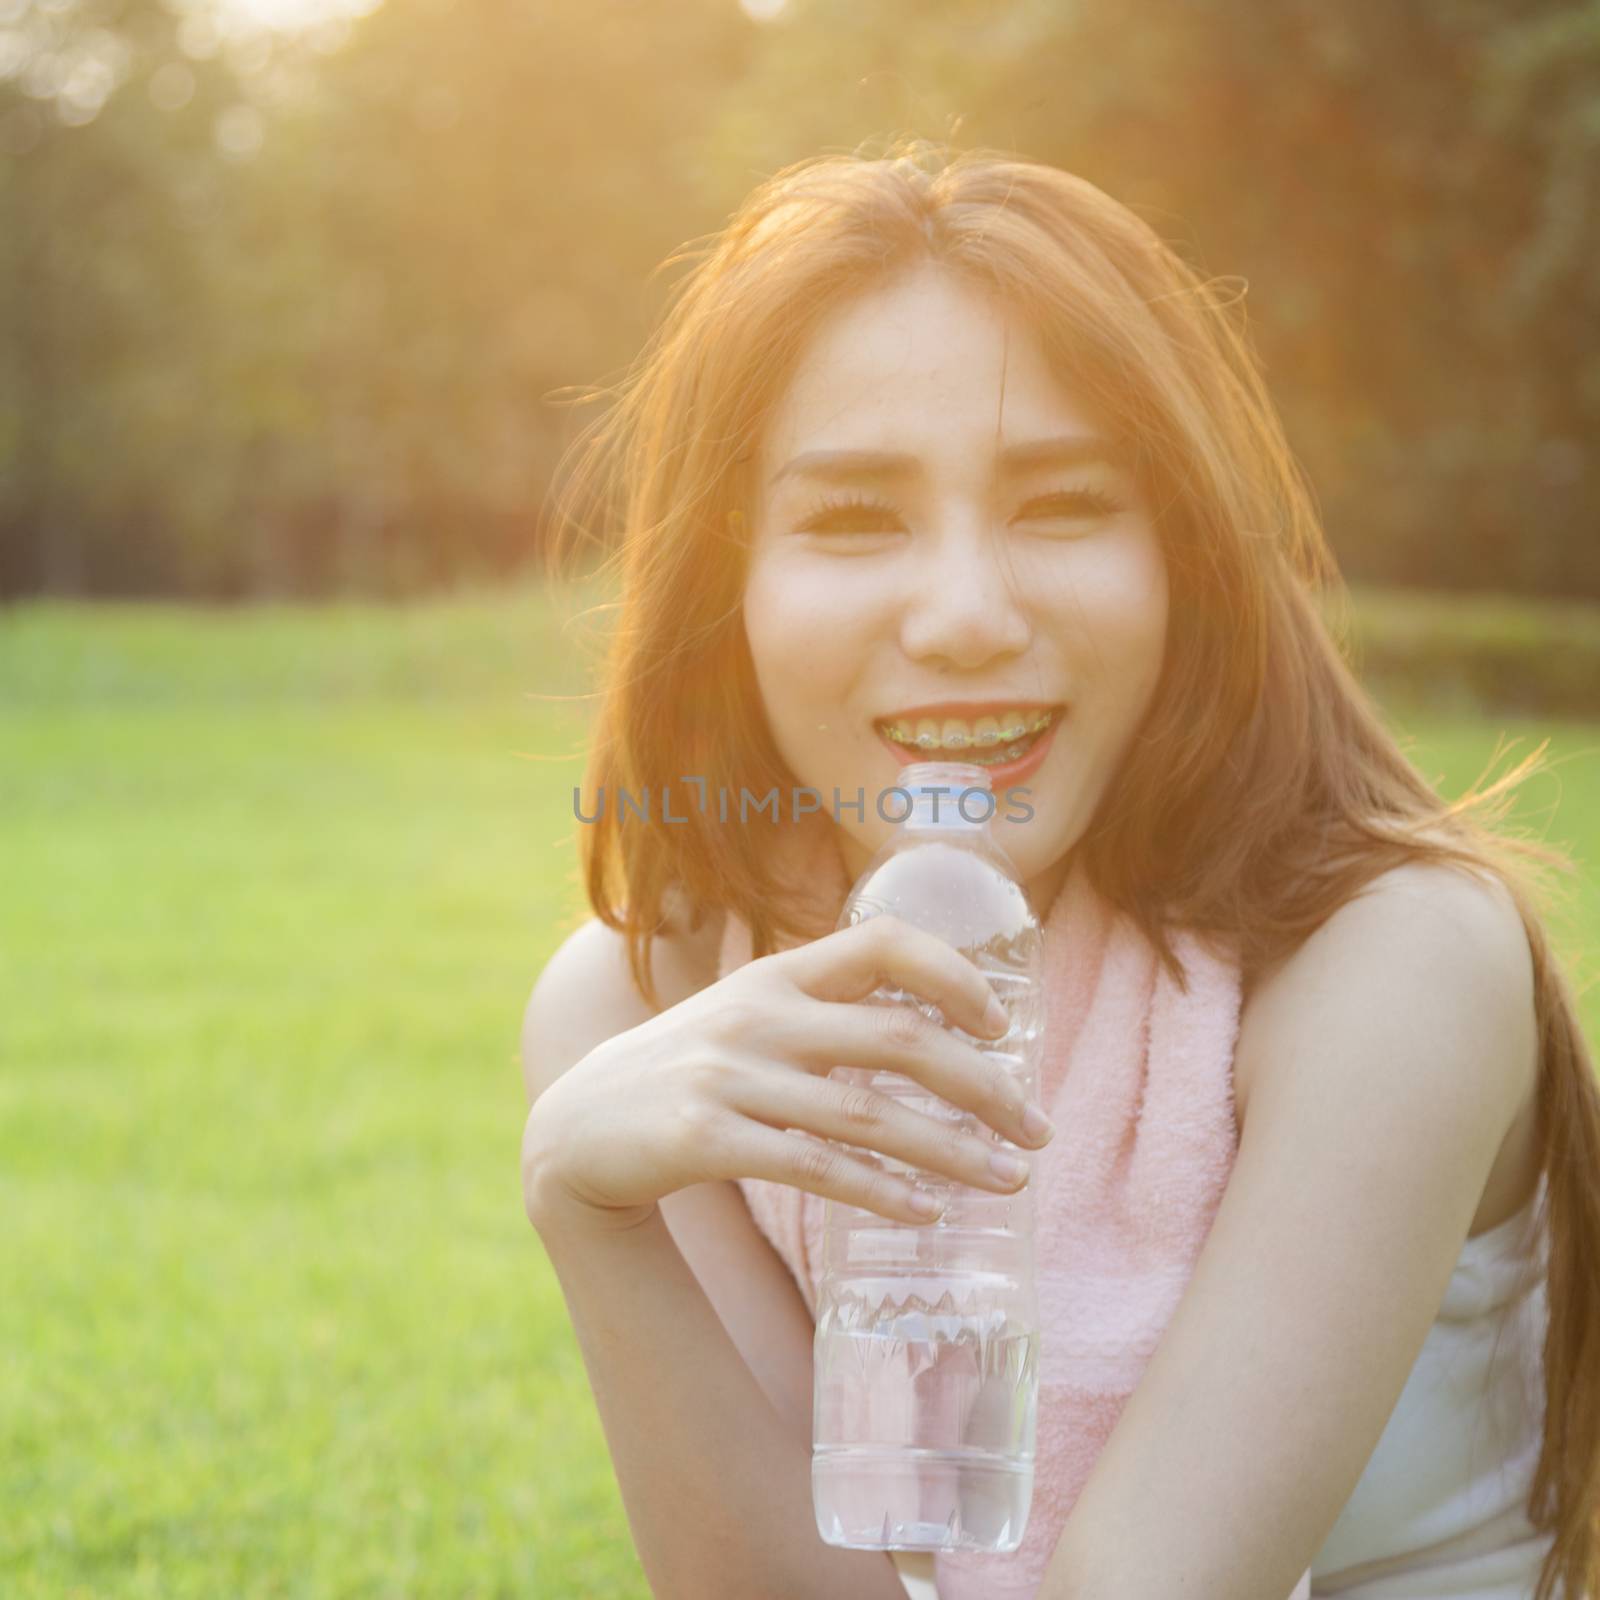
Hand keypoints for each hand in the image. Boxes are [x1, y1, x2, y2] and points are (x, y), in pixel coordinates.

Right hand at [521, 913, 1056, 1233]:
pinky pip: (812, 1167)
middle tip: (1038, 1132)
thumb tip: (935, 1030)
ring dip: (950, 1150)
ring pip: (866, 1114)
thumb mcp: (749, 1015)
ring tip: (1009, 1181)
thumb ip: (824, 1010)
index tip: (1003, 1024)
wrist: (578, 1126)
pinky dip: (878, 1191)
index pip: (882, 941)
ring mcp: (729, 1075)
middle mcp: (759, 1015)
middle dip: (983, 1086)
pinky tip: (926, 1212)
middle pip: (898, 1040)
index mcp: (778, 974)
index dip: (953, 974)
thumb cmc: (687, 1068)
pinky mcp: (705, 1138)